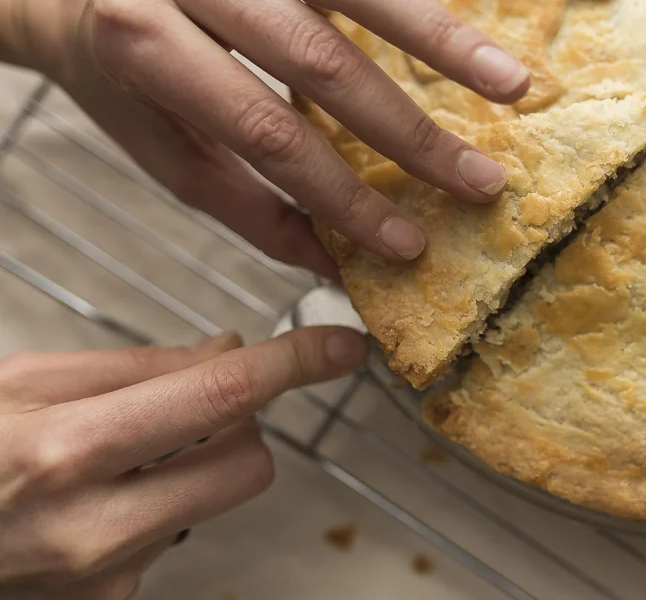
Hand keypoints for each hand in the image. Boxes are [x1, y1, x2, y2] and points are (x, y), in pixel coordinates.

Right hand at [0, 327, 366, 598]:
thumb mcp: (23, 382)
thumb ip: (135, 366)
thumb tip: (227, 350)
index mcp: (67, 451)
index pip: (219, 397)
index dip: (291, 364)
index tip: (338, 345)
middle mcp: (96, 527)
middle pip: (249, 463)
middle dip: (239, 426)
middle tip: (187, 406)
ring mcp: (108, 578)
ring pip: (217, 498)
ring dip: (199, 463)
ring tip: (122, 455)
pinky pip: (178, 533)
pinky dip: (161, 502)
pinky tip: (101, 498)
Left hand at [1, 0, 528, 275]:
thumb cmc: (113, 67)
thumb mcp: (159, 146)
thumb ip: (245, 204)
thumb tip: (333, 264)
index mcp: (143, 41)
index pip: (268, 134)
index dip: (344, 196)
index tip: (407, 243)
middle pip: (320, 56)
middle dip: (411, 130)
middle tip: (482, 179)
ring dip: (438, 33)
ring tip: (510, 82)